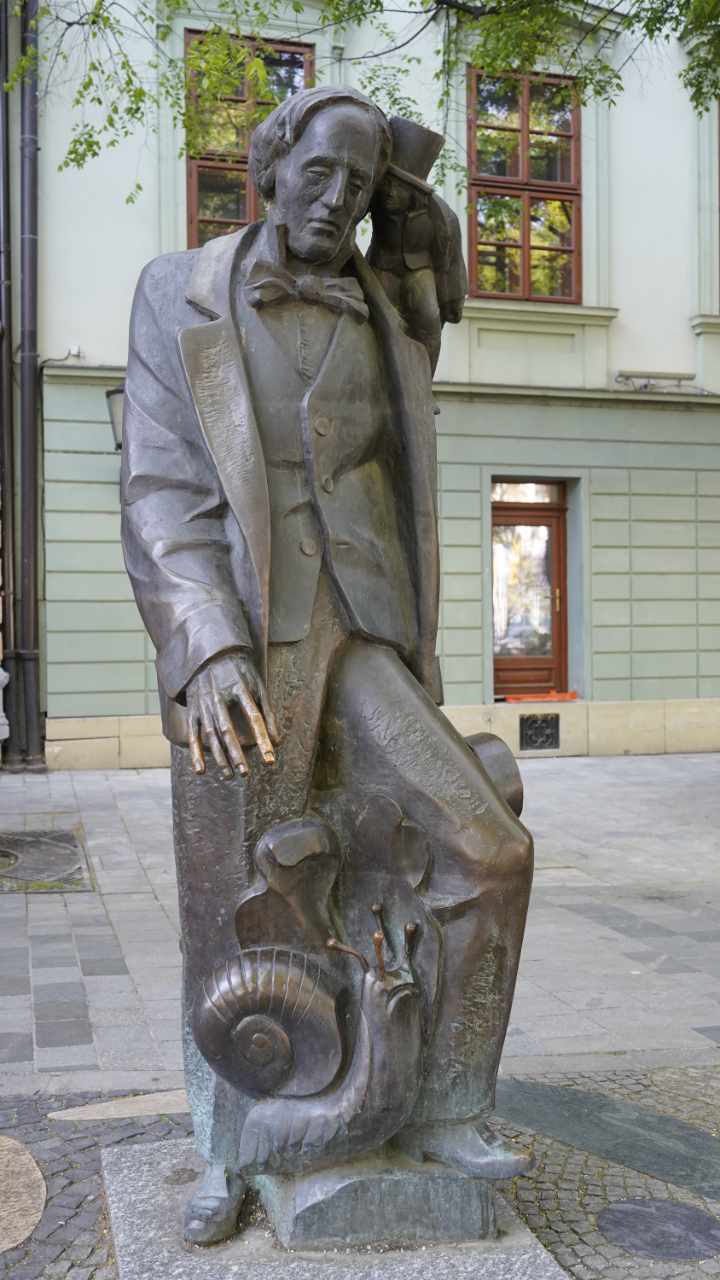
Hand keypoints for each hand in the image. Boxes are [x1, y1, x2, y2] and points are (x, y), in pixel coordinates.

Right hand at [186, 652, 278, 779]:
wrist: (209, 652)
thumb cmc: (240, 671)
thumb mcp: (258, 685)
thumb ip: (268, 712)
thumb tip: (278, 741)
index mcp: (239, 688)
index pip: (254, 717)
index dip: (262, 739)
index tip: (270, 760)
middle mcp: (218, 696)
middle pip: (228, 729)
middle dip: (236, 754)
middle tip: (246, 774)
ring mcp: (203, 703)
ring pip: (210, 734)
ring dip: (219, 757)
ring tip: (229, 776)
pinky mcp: (192, 710)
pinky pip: (192, 734)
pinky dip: (195, 753)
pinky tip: (200, 771)